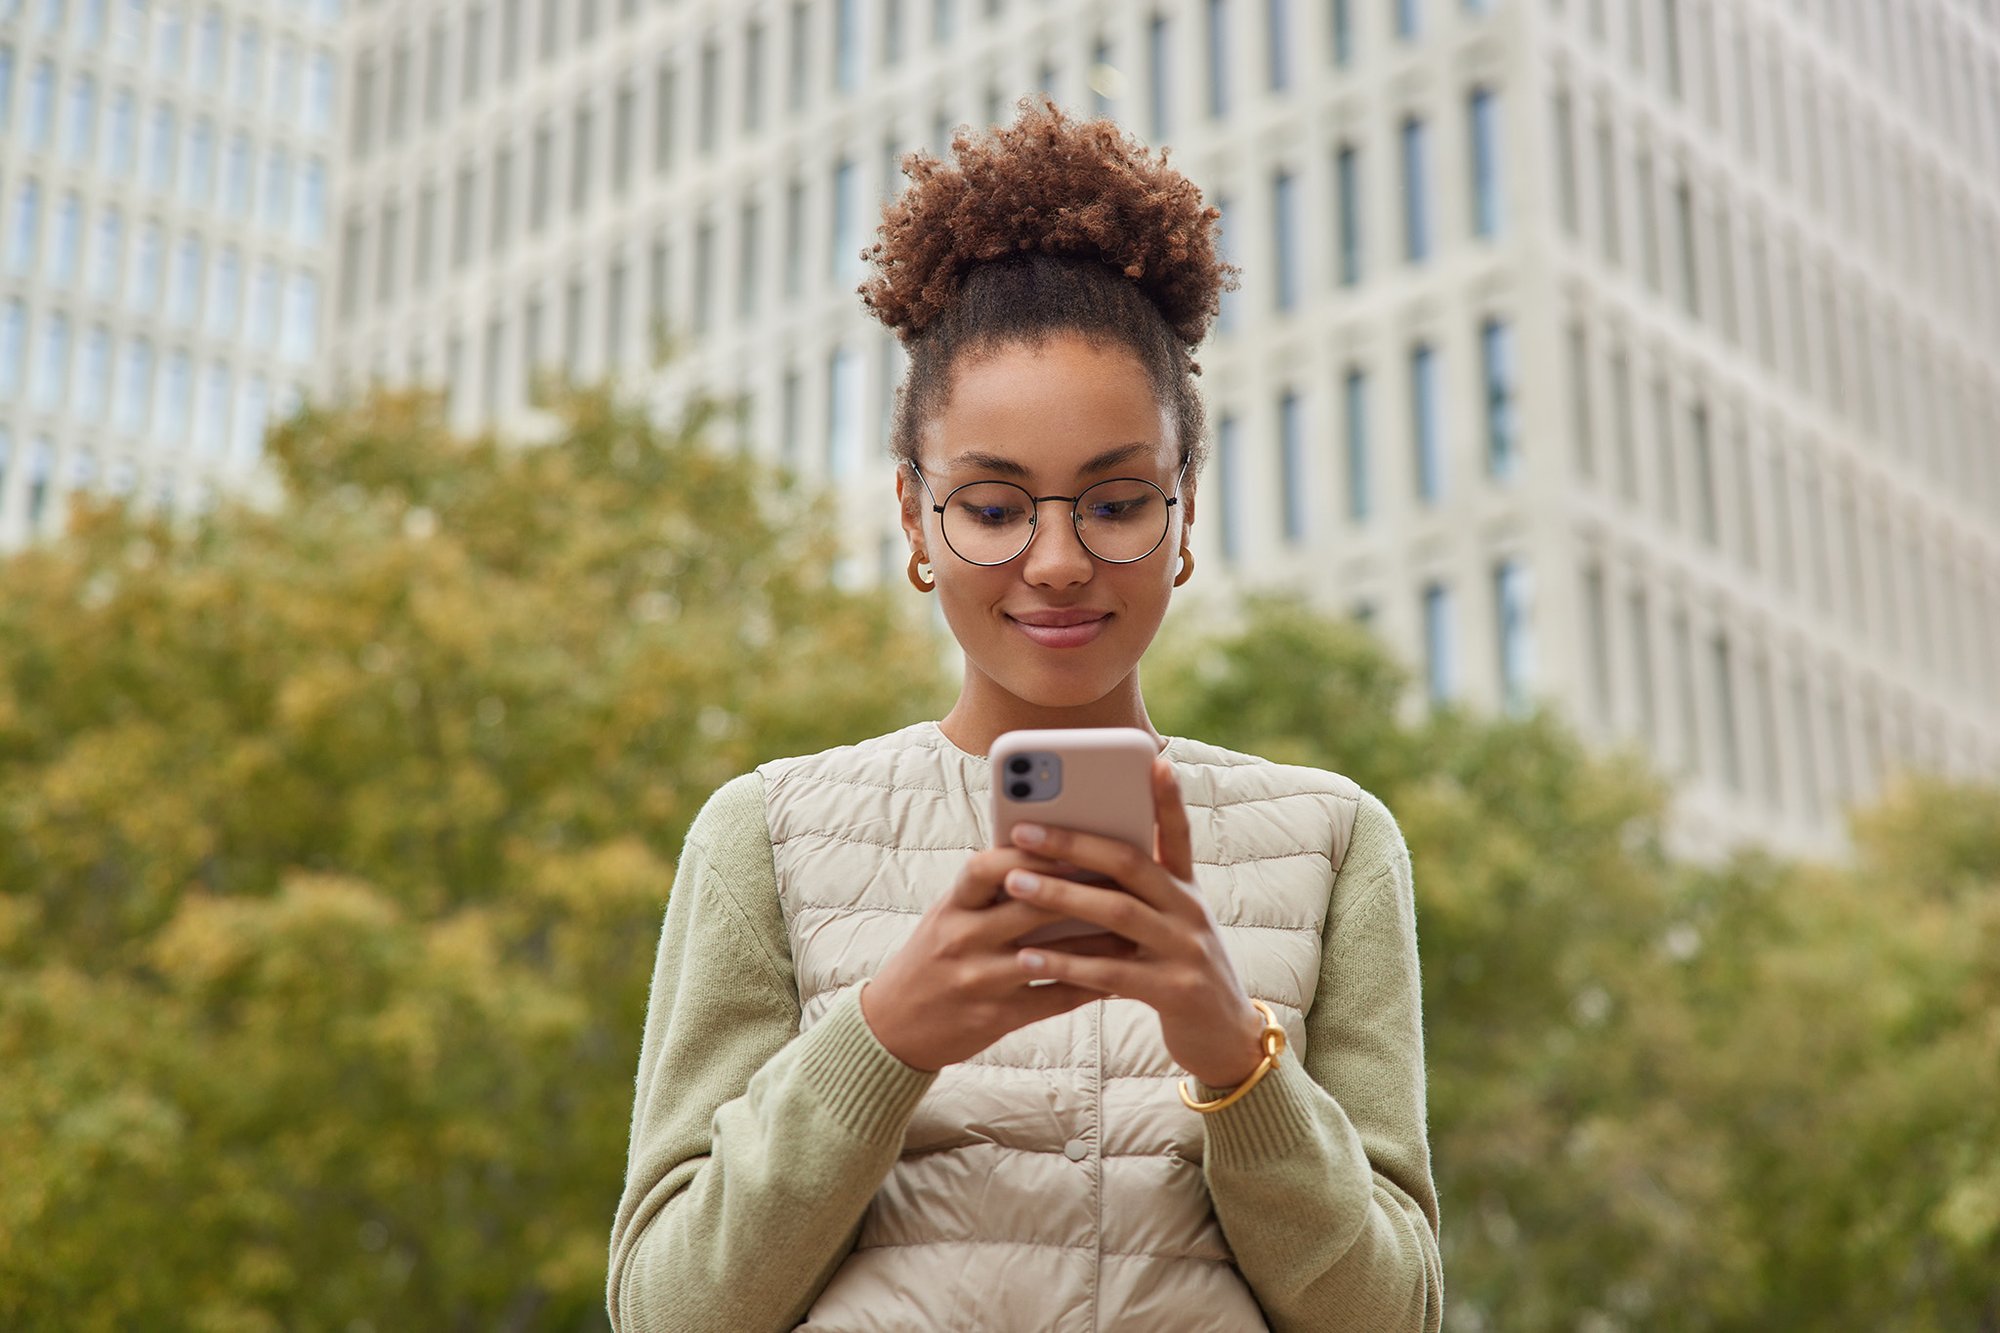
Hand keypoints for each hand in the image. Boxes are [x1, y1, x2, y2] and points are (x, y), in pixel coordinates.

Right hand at [861, 846, 1102, 1071]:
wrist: (894, 1027)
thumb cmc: (931, 959)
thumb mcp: (947, 917)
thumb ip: (988, 891)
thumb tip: (1045, 853)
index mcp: (951, 908)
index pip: (987, 866)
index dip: (1029, 852)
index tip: (1069, 840)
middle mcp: (962, 940)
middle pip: (1029, 908)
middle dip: (1080, 891)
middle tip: (1124, 878)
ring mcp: (979, 980)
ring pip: (1050, 956)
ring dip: (1097, 941)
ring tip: (1136, 928)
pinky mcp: (997, 1017)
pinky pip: (1053, 998)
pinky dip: (1089, 986)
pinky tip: (1119, 977)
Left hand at [999, 756, 1267, 1089]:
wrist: (1225, 1039)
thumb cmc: (1177, 971)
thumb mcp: (1167, 925)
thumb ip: (1134, 894)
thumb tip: (1071, 859)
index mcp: (1187, 889)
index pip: (1178, 833)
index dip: (1168, 798)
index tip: (1154, 759)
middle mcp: (1190, 911)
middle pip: (1131, 864)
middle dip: (1074, 843)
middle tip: (1024, 829)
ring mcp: (1186, 950)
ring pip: (1117, 912)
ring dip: (1061, 896)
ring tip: (1015, 883)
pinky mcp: (1174, 991)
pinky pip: (1110, 973)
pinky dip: (1065, 963)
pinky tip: (1026, 957)